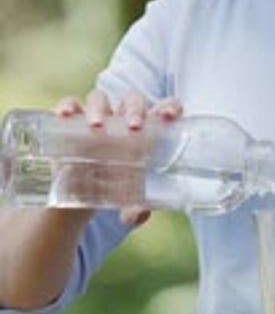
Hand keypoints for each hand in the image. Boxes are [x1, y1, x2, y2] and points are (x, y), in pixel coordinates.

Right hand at [55, 89, 182, 224]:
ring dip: (99, 108)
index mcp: (146, 132)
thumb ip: (136, 208)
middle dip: (135, 110)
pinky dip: (67, 106)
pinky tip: (66, 115)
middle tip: (134, 128)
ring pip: (99, 99)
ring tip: (97, 127)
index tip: (168, 116)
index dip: (169, 107)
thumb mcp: (129, 200)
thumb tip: (132, 215)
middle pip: (132, 101)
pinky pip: (70, 105)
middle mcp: (122, 119)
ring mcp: (97, 118)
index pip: (163, 110)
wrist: (82, 193)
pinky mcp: (72, 122)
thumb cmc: (117, 189)